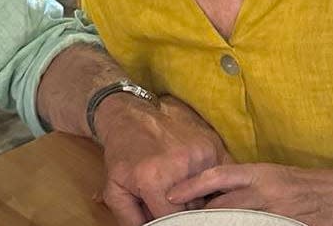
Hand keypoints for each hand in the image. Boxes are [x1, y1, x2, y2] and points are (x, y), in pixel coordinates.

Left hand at [95, 94, 232, 225]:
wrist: (130, 118)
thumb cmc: (123, 156)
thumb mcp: (115, 191)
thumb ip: (131, 220)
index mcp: (154, 179)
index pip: (174, 219)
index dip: (169, 222)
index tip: (165, 216)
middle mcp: (180, 165)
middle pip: (193, 208)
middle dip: (182, 210)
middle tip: (168, 199)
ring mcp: (198, 153)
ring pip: (208, 193)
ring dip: (197, 196)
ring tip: (178, 187)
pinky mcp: (210, 145)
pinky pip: (217, 176)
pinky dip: (208, 182)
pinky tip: (191, 177)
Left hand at [164, 163, 332, 225]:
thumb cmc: (314, 185)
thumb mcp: (278, 177)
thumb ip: (250, 185)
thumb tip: (218, 196)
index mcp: (262, 173)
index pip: (218, 175)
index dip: (192, 185)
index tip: (171, 195)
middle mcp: (267, 191)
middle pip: (222, 205)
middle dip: (199, 215)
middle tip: (179, 220)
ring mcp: (279, 213)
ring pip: (237, 221)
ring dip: (217, 225)